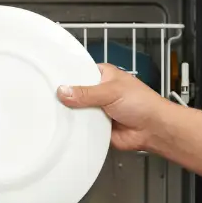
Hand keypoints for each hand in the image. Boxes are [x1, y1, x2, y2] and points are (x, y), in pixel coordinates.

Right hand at [57, 63, 173, 152]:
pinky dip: (76, 130)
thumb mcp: (111, 91)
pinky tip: (65, 130)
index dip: (65, 76)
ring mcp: (97, 110)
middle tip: (48, 100)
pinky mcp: (97, 128)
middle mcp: (98, 92)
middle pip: (74, 94)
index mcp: (102, 76)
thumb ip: (86, 93)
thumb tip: (62, 91)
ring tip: (53, 115)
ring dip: (70, 115)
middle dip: (65, 99)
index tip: (49, 80)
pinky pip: (81, 128)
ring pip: (76, 112)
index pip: (79, 72)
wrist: (154, 129)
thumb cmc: (142, 103)